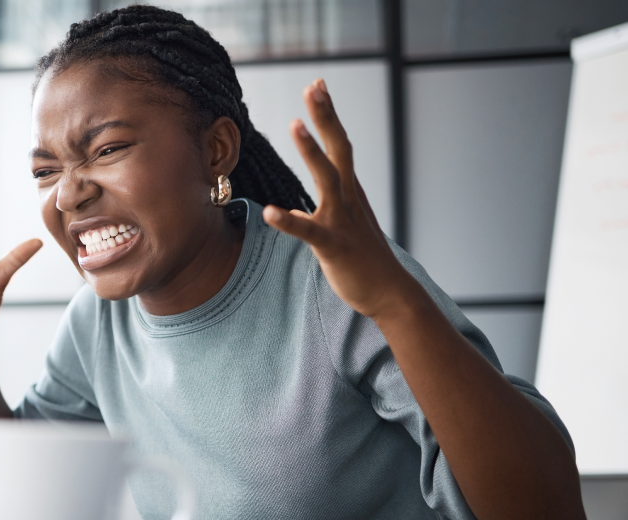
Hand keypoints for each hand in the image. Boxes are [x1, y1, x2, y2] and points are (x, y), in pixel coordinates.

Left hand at [262, 79, 416, 319]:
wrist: (391, 293)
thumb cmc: (364, 260)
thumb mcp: (343, 228)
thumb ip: (321, 214)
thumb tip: (300, 211)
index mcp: (350, 192)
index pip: (340, 145)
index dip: (329, 116)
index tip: (318, 86)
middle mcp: (349, 200)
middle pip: (339, 150)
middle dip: (326, 117)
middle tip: (315, 87)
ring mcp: (343, 221)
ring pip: (327, 180)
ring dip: (311, 151)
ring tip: (294, 124)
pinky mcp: (334, 246)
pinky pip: (309, 231)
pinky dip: (289, 220)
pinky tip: (268, 212)